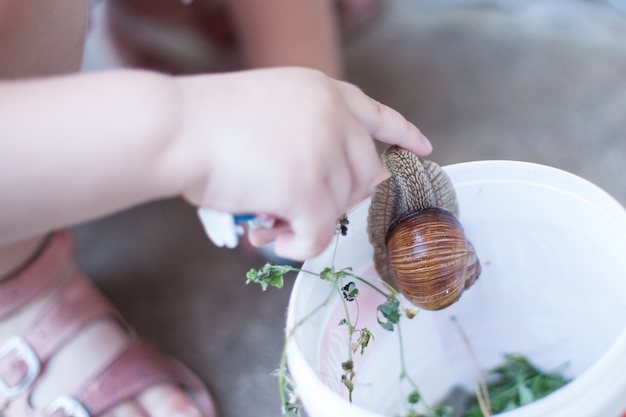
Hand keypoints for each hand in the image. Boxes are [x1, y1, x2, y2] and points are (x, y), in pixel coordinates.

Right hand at [176, 67, 430, 259]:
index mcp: (323, 92)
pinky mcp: (308, 189)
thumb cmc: (207, 124)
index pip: (376, 114)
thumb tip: (348, 179)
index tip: (422, 147)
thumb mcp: (271, 114)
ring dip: (306, 223)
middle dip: (336, 199)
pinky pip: (318, 236)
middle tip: (296, 210)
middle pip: (364, 175)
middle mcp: (333, 117)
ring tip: (269, 221)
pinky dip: (297, 246)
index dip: (401, 133)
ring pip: (338, 209)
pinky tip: (273, 238)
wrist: (174, 129)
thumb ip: (311, 137)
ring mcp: (324, 151)